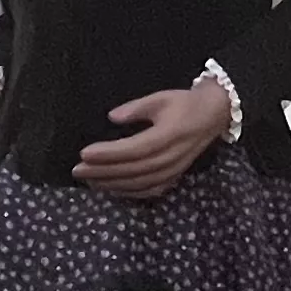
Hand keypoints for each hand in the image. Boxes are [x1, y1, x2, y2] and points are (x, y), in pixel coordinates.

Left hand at [72, 83, 229, 200]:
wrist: (213, 116)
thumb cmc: (184, 104)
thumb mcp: (160, 98)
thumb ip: (136, 108)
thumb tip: (112, 117)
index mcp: (169, 135)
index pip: (134, 149)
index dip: (108, 153)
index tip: (85, 152)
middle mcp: (171, 157)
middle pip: (132, 169)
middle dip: (102, 171)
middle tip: (77, 169)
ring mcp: (174, 171)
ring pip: (138, 183)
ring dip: (111, 184)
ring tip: (88, 180)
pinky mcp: (174, 178)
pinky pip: (148, 191)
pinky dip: (128, 192)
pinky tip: (110, 189)